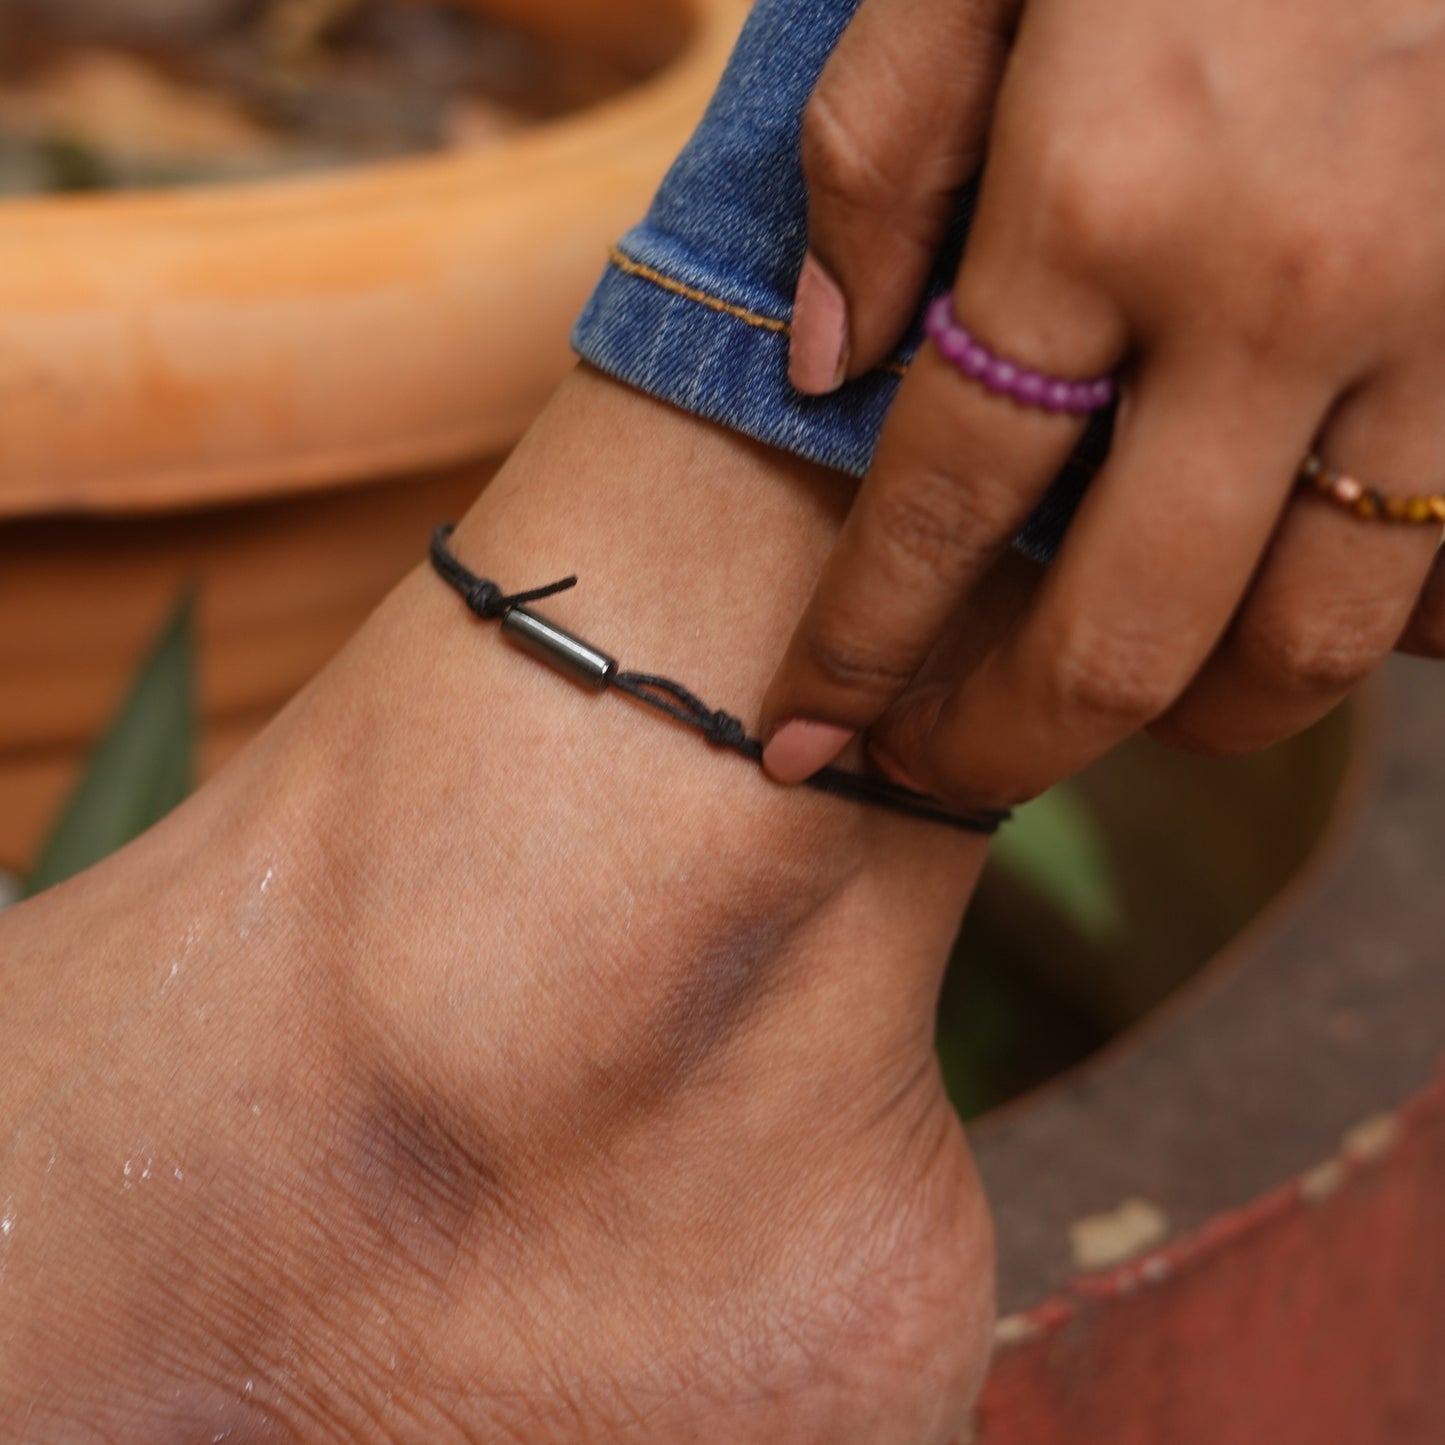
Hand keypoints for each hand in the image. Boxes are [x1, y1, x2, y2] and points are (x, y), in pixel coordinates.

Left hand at [762, 0, 1444, 806]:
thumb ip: (882, 146)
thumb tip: (830, 361)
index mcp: (1103, 191)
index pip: (936, 508)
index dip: (855, 654)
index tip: (799, 737)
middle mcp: (1278, 290)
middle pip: (1123, 635)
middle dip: (1007, 743)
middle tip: (937, 773)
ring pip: (1314, 641)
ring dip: (1194, 717)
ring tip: (1115, 709)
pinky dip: (1364, 624)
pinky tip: (1284, 604)